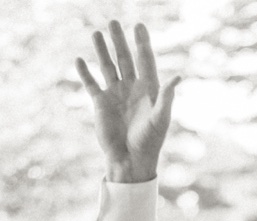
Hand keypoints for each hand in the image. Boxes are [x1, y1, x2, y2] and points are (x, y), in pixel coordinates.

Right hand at [76, 22, 179, 183]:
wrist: (130, 161)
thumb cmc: (149, 142)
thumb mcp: (160, 120)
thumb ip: (166, 97)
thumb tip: (177, 77)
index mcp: (148, 89)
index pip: (144, 60)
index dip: (142, 43)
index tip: (138, 26)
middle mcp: (131, 88)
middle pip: (124, 58)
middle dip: (119, 41)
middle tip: (113, 22)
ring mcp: (115, 95)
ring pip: (107, 67)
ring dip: (101, 50)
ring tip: (96, 33)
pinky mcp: (100, 104)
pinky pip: (91, 84)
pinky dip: (85, 73)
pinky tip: (79, 60)